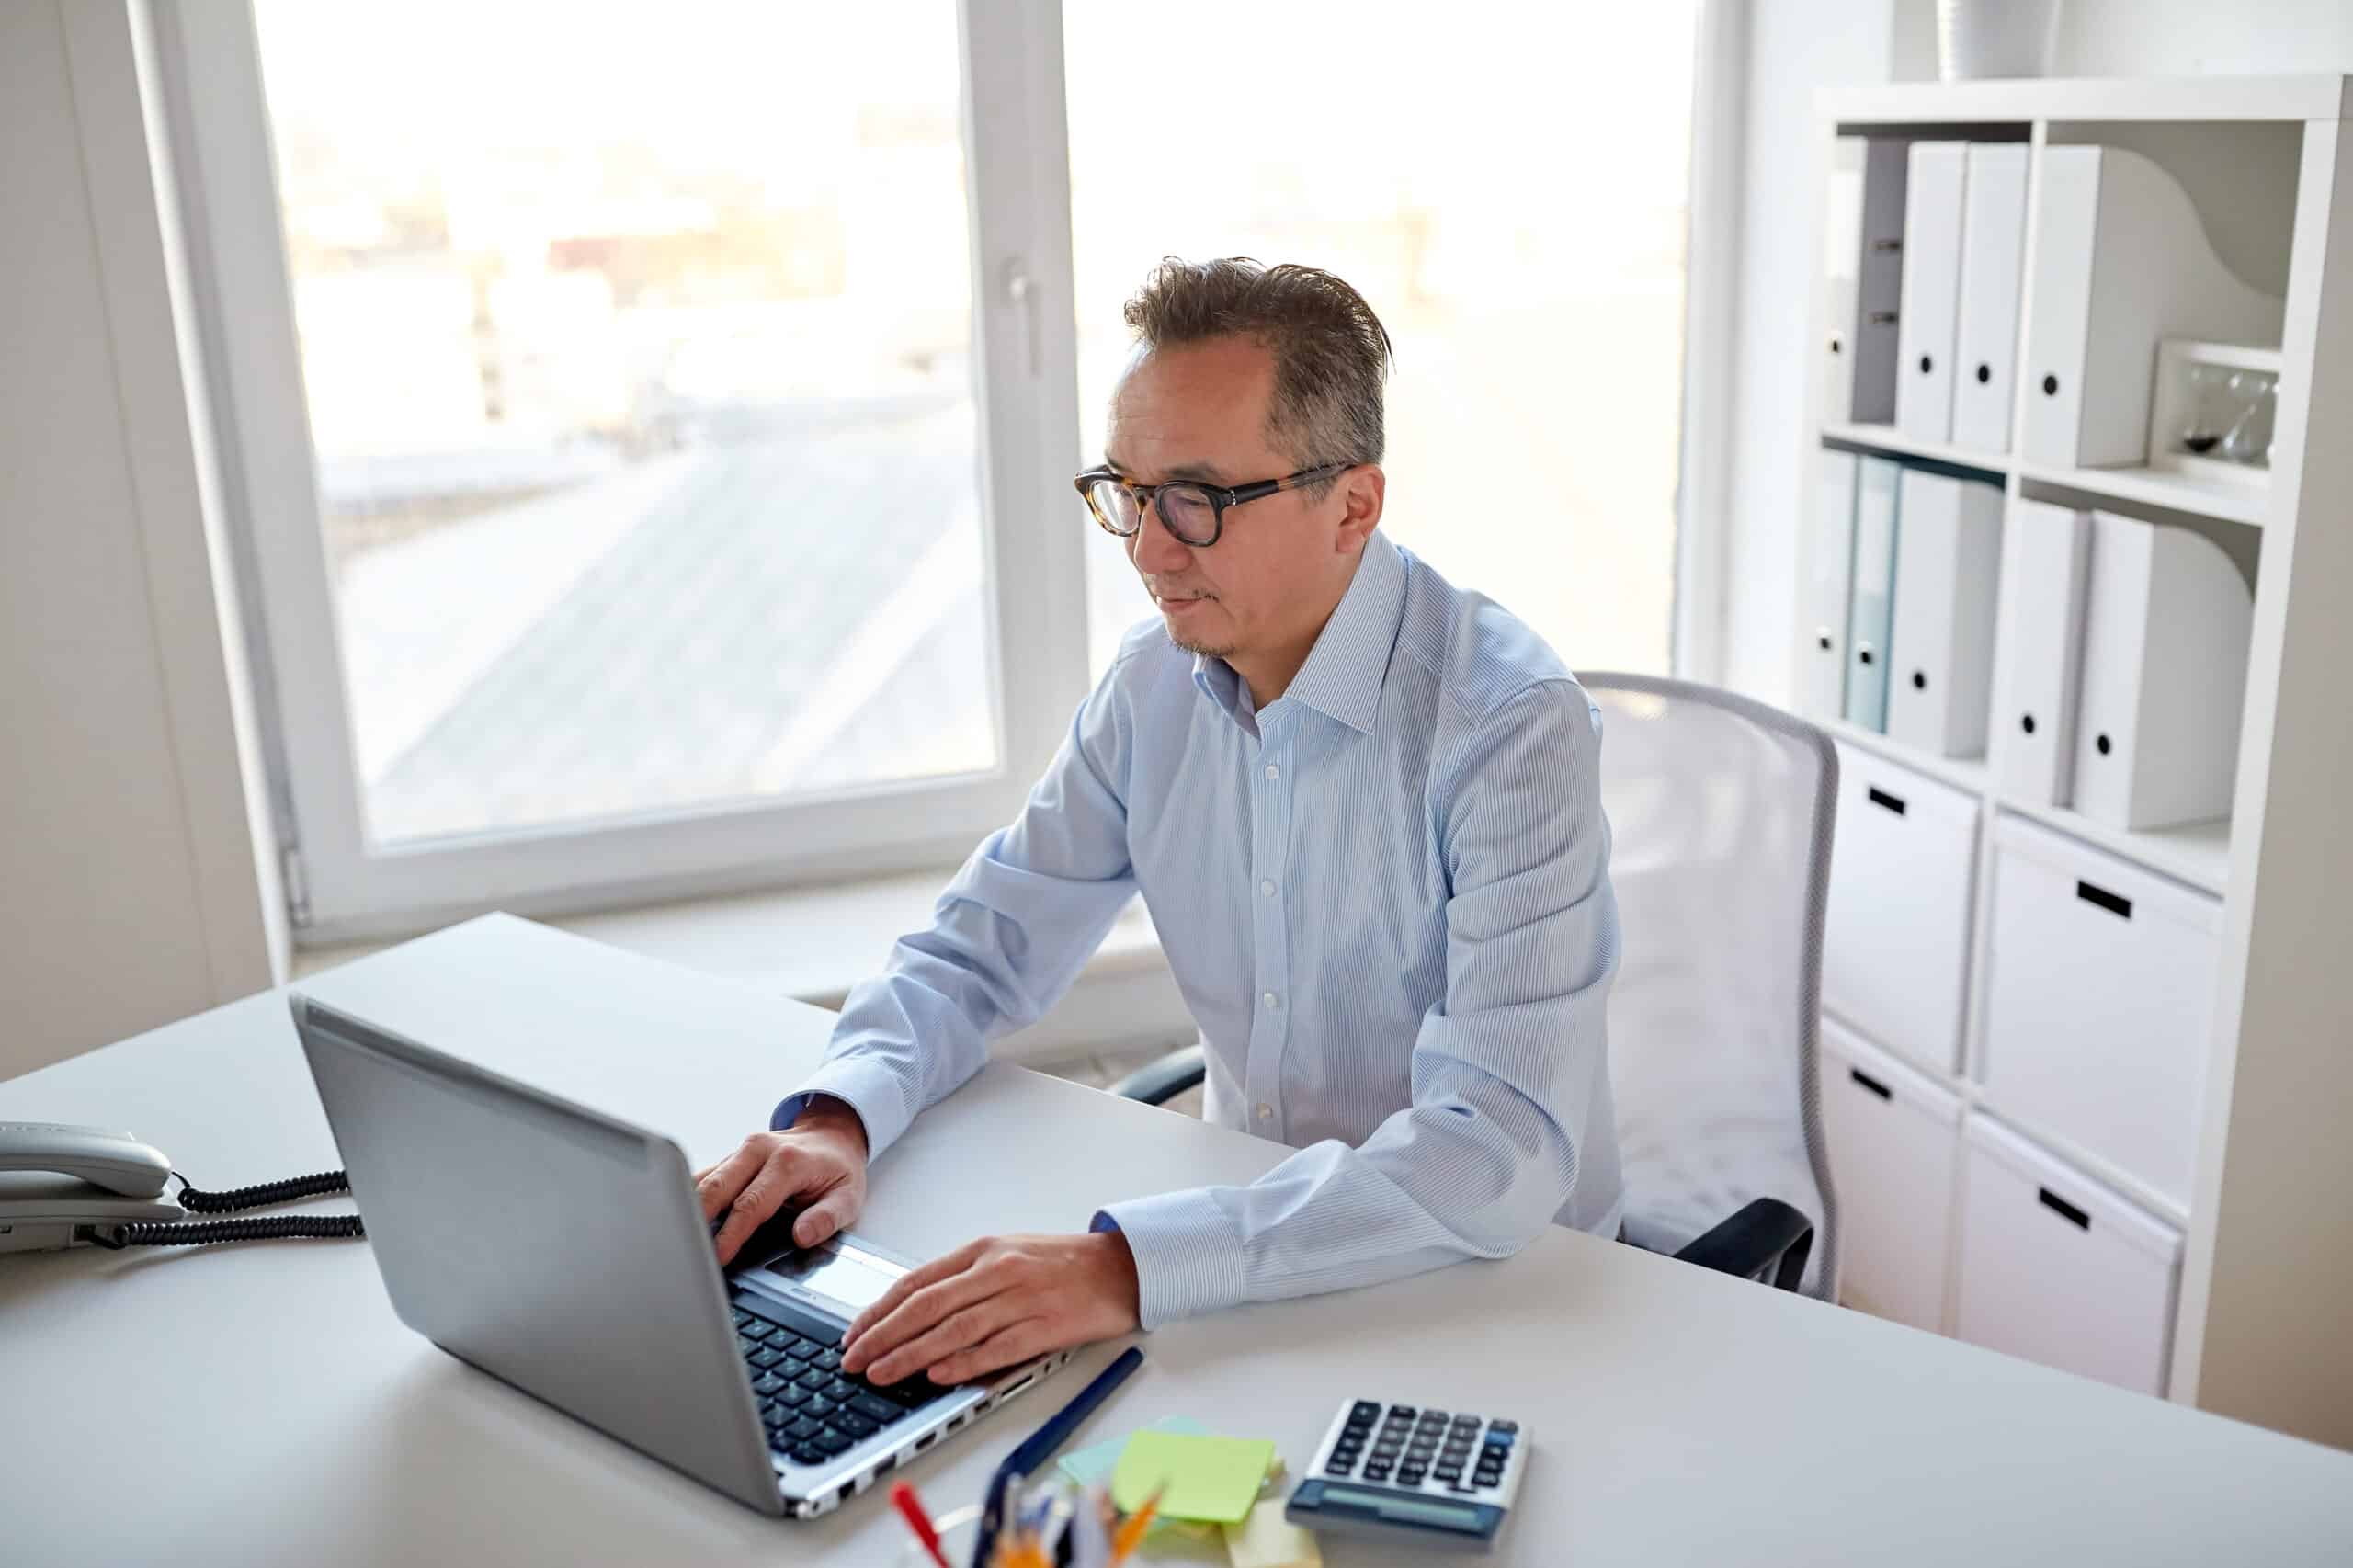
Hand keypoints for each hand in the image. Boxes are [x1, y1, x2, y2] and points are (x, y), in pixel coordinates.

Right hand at [694, 1099, 869, 1264]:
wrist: (832, 1133)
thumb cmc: (837, 1168)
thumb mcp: (848, 1196)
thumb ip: (827, 1218)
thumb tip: (802, 1236)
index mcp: (788, 1162)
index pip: (751, 1204)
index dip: (732, 1233)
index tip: (718, 1256)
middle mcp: (759, 1150)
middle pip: (717, 1188)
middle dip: (698, 1220)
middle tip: (688, 1251)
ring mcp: (741, 1151)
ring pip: (704, 1180)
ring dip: (689, 1208)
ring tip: (679, 1238)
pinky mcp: (731, 1156)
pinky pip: (705, 1176)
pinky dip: (691, 1197)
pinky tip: (684, 1219)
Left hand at [839, 1231, 1140, 1387]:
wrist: (1121, 1266)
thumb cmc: (1061, 1263)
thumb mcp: (1005, 1254)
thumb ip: (962, 1278)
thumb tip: (911, 1310)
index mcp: (982, 1251)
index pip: (916, 1282)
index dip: (879, 1311)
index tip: (853, 1335)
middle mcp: (997, 1271)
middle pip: (927, 1306)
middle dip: (883, 1336)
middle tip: (854, 1361)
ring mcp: (1022, 1299)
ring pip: (955, 1330)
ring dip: (912, 1355)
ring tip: (882, 1374)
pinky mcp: (1047, 1327)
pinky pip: (998, 1348)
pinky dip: (965, 1363)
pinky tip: (938, 1376)